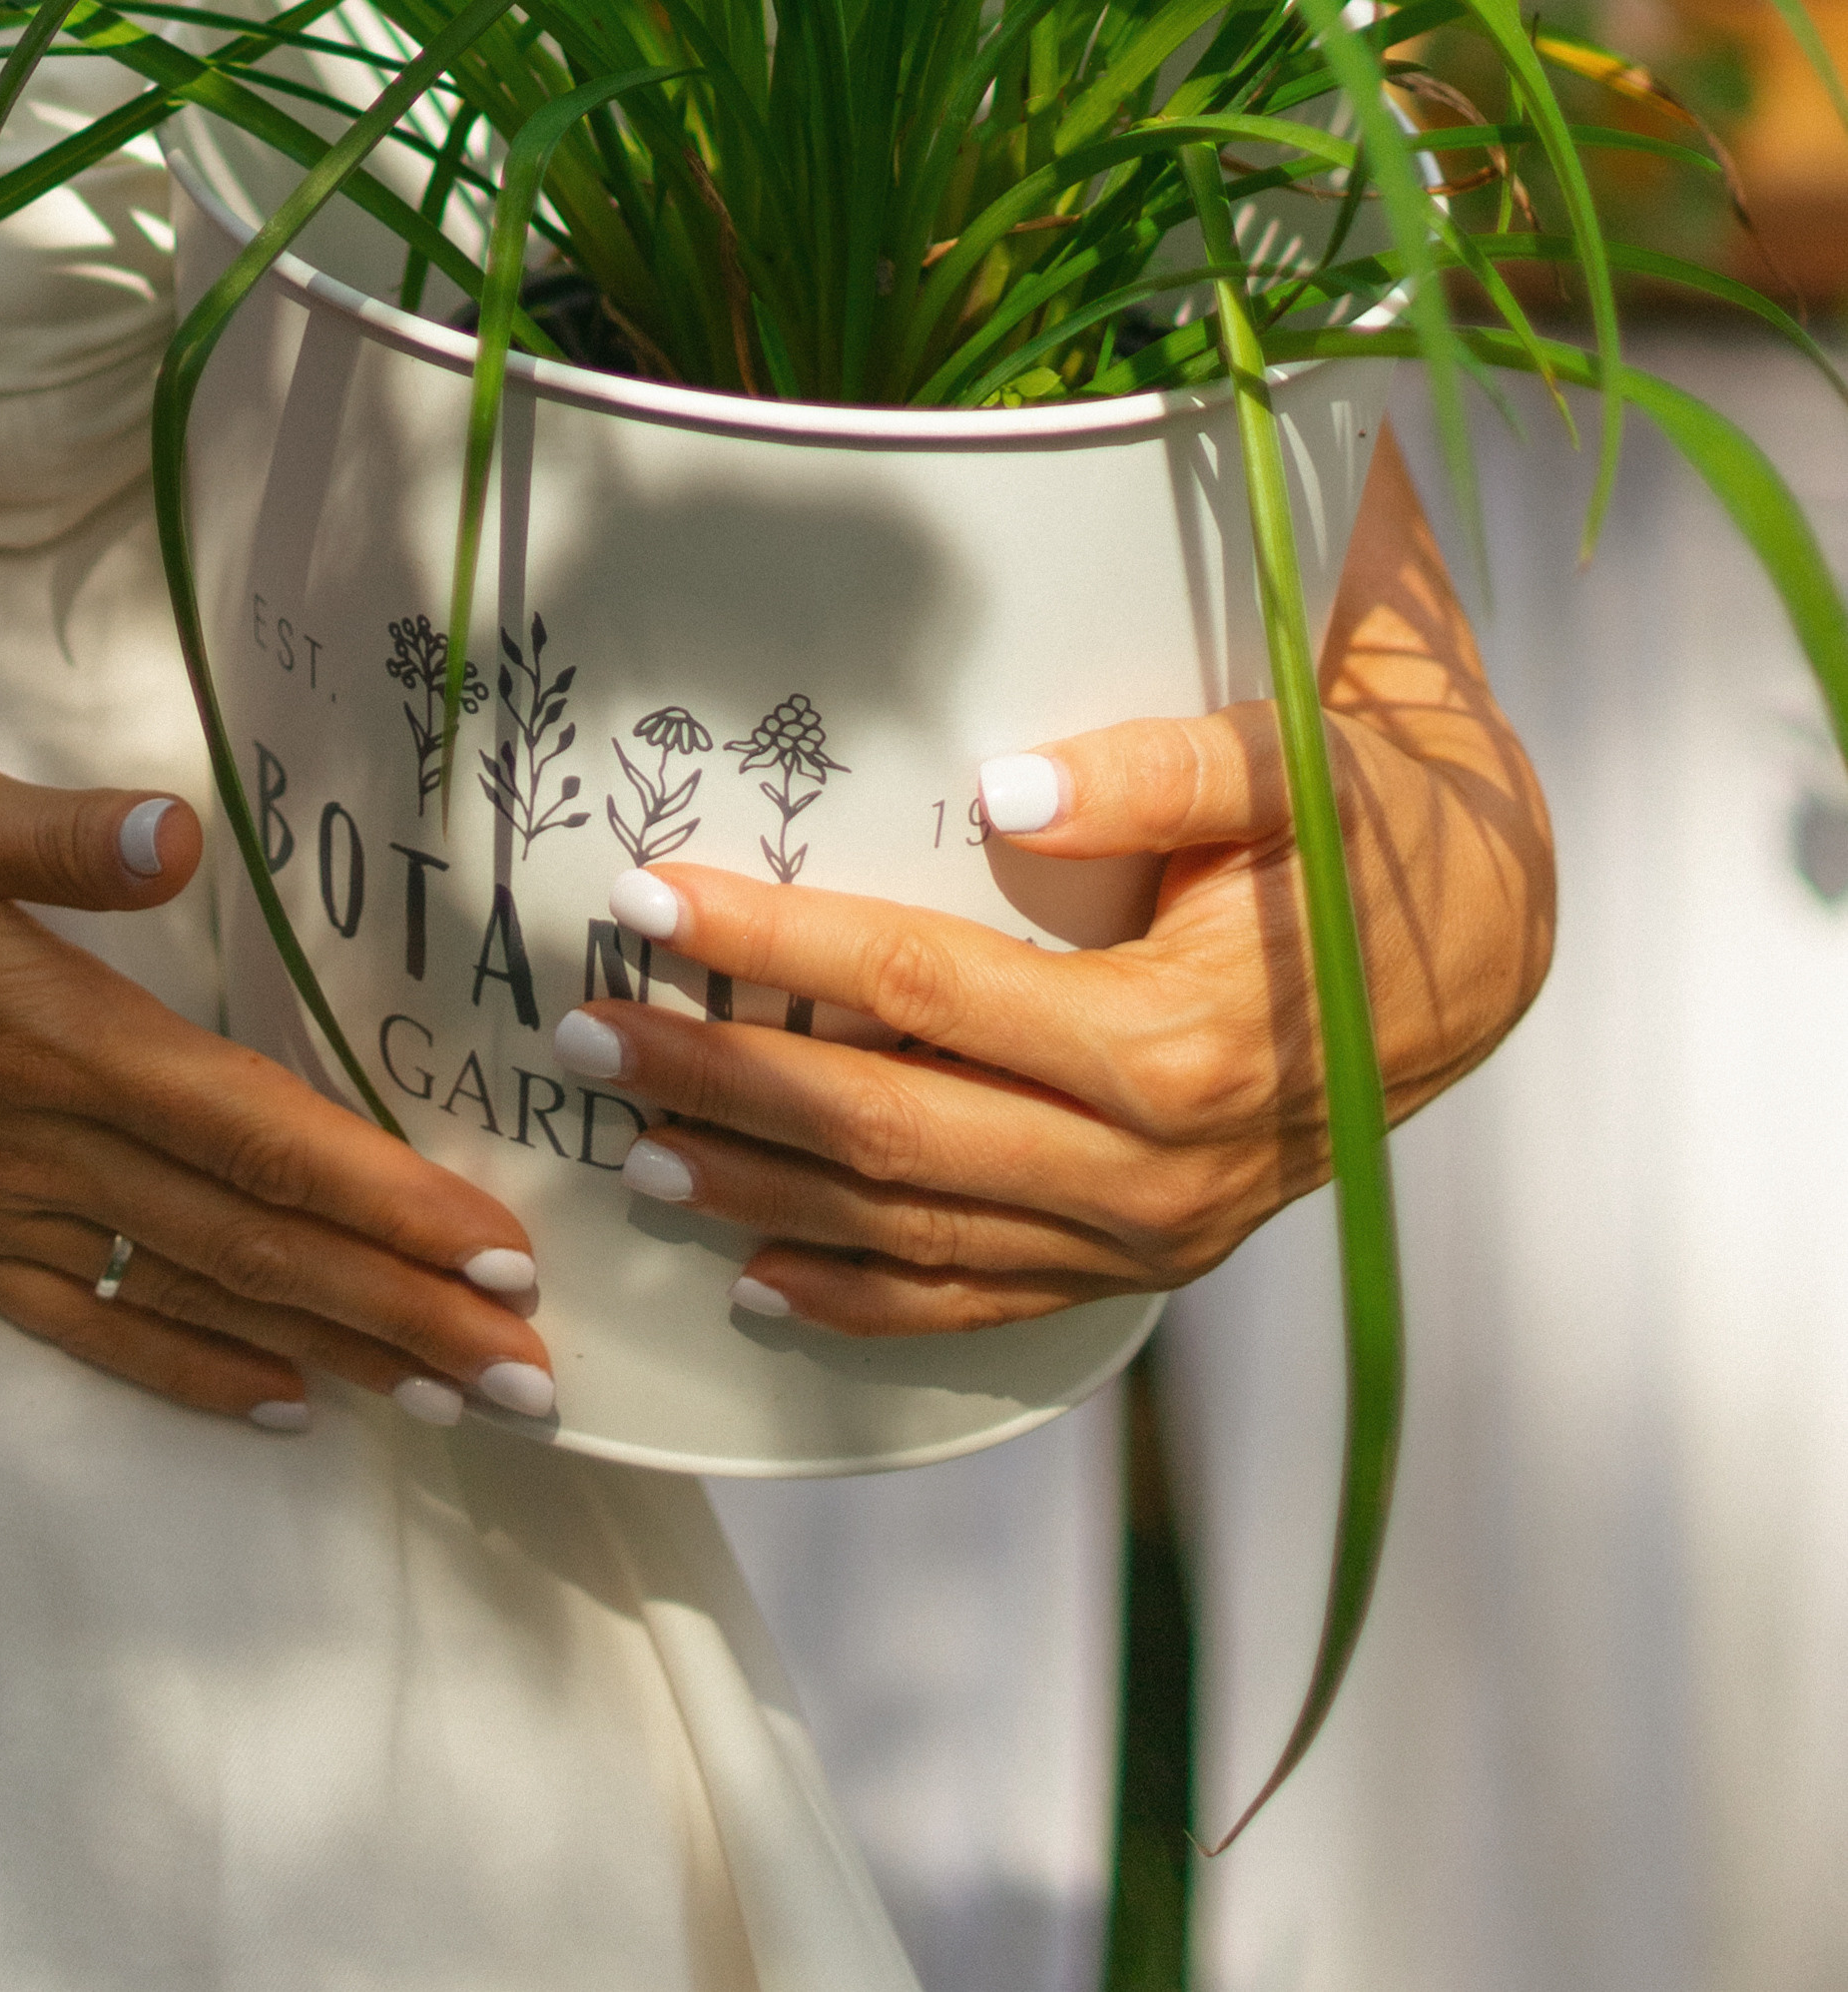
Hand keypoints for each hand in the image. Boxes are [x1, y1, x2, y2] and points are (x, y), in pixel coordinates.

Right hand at [0, 750, 551, 1425]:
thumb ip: (52, 828)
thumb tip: (177, 830)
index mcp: (43, 1029)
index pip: (246, 1126)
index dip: (377, 1193)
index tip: (492, 1246)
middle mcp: (28, 1140)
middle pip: (248, 1237)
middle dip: (400, 1306)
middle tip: (531, 1373)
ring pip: (190, 1292)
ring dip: (333, 1347)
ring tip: (454, 1398)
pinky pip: (85, 1321)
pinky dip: (191, 1365)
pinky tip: (283, 1401)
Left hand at [550, 430, 1554, 1335]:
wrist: (1485, 948)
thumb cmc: (1371, 828)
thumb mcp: (1297, 765)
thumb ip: (1164, 769)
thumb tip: (1008, 788)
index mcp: (1173, 1036)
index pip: (922, 987)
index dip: (775, 944)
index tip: (645, 897)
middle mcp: (1154, 1164)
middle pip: (888, 1128)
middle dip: (723, 1078)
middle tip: (585, 1032)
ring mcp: (1152, 1231)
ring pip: (918, 1232)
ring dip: (763, 1191)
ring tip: (632, 1141)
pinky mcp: (1154, 1261)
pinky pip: (989, 1306)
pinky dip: (868, 1305)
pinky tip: (761, 1283)